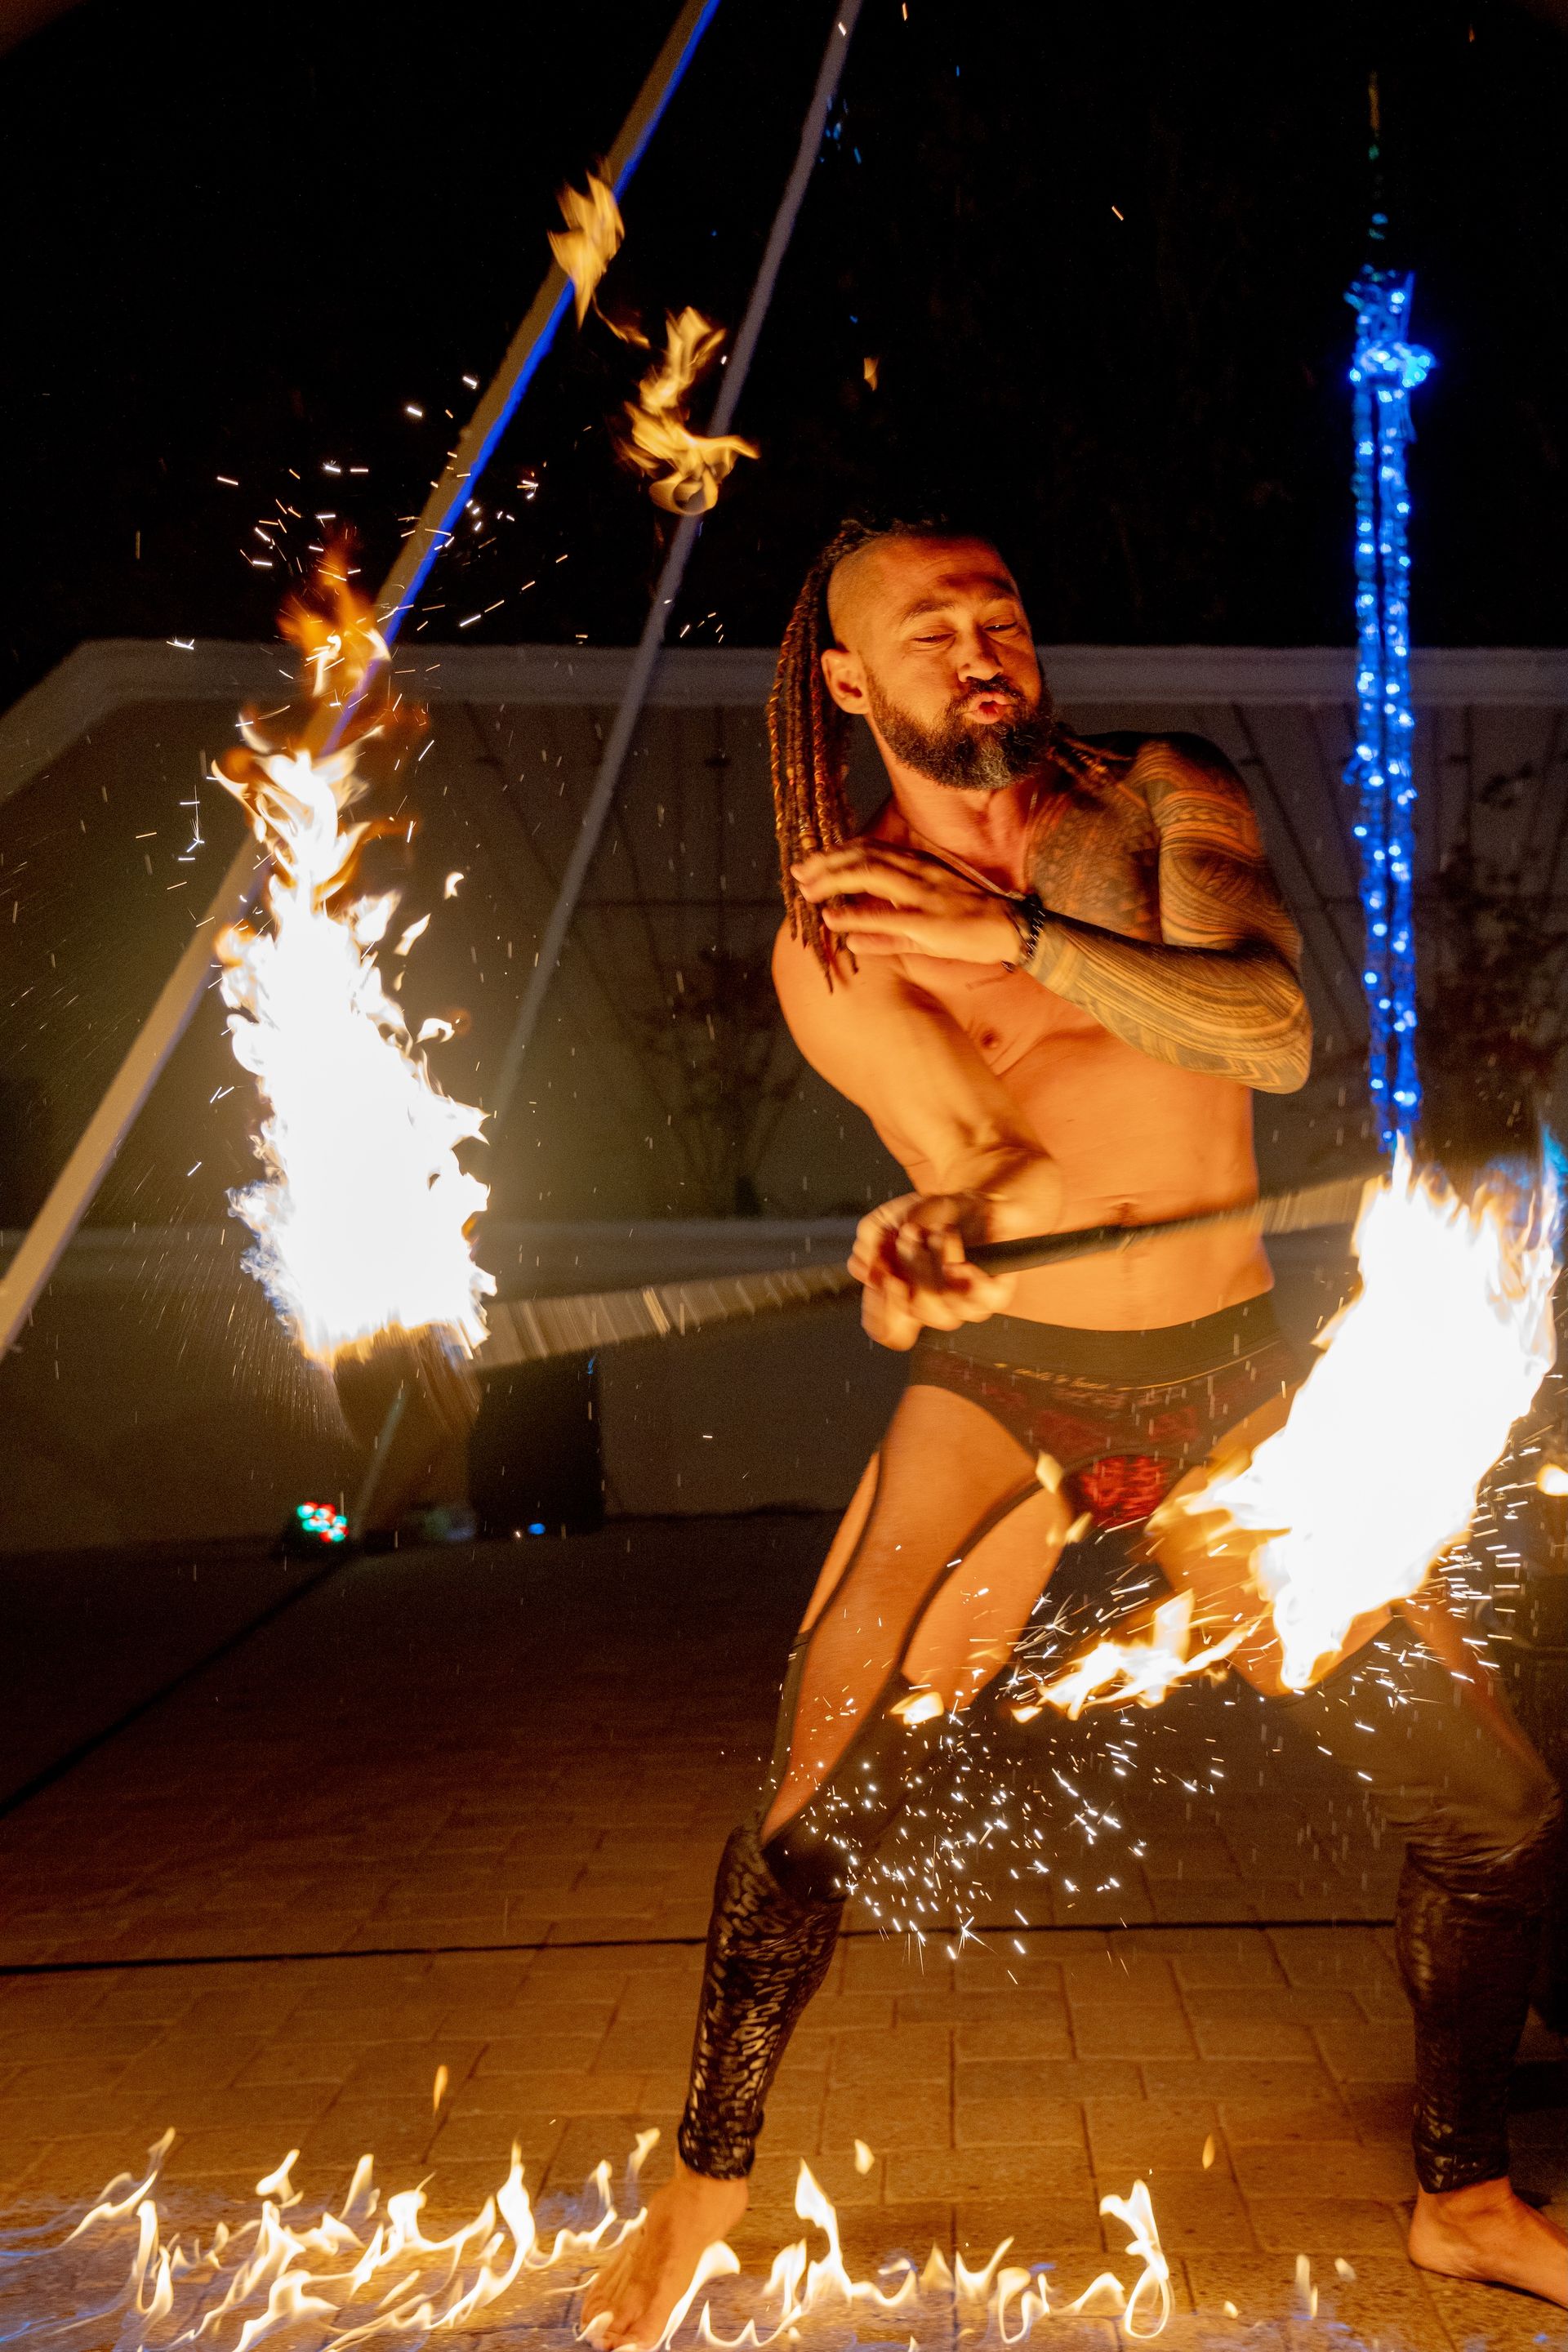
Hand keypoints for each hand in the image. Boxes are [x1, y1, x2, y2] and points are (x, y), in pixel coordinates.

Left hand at [792, 843, 1022, 963]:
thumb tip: (850, 940)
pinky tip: (833, 920)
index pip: (869, 848)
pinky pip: (886, 915)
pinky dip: (856, 916)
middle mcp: (918, 872)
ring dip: (833, 881)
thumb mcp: (923, 925)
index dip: (836, 854)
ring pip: (870, 875)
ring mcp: (923, 894)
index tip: (810, 863)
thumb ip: (884, 932)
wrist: (1011, 930)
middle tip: (798, 873)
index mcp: (918, 865)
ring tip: (807, 892)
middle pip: (863, 856)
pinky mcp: (929, 922)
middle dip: (826, 863)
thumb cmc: (968, 925)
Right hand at [849, 1190, 1016, 1349]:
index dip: (880, 1314)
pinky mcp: (995, 1293)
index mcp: (906, 1299)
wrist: (971, 1197)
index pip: (888, 1331)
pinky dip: (968, 1281)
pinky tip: (961, 1263)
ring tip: (937, 1234)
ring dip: (935, 1266)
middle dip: (911, 1267)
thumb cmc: (930, 1215)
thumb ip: (869, 1244)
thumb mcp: (886, 1221)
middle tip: (910, 1235)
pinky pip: (982, 1302)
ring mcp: (966, 1303)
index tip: (881, 1279)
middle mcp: (935, 1307)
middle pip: (918, 1312)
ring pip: (944, 1311)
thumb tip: (864, 1270)